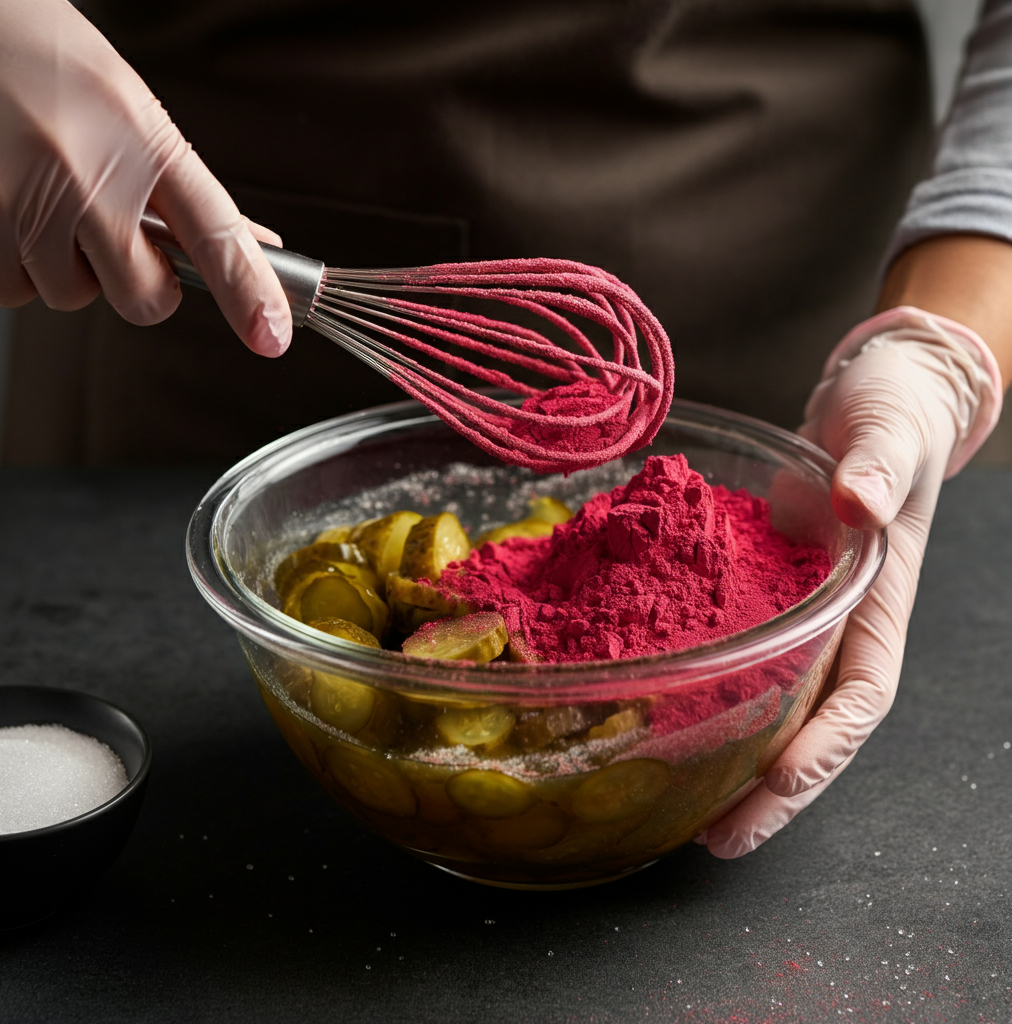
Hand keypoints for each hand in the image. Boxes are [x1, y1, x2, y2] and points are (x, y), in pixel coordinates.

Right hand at [0, 0, 290, 354]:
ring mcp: (25, 200)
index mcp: (143, 139)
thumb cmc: (40, 59)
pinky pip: (11, 289)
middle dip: (134, 280)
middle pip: (143, 297)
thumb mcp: (129, 109)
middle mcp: (88, 173)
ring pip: (71, 296)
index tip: (271, 333)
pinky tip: (9, 208)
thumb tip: (254, 247)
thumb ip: (187, 188)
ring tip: (42, 198)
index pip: (216, 234)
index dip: (249, 294)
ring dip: (63, 266)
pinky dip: (12, 263)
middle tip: (109, 234)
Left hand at [696, 305, 1001, 856]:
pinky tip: (656, 719)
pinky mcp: (753, 595)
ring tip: (681, 809)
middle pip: (808, 726)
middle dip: (770, 790)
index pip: (860, 695)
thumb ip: (880, 466)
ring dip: (730, 758)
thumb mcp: (892, 432)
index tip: (781, 781)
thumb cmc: (893, 420)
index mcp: (876, 605)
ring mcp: (792, 615)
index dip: (824, 746)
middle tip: (716, 837)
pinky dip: (700, 693)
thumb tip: (859, 502)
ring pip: (766, 704)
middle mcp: (834, 624)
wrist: (862, 406)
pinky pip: (728, 654)